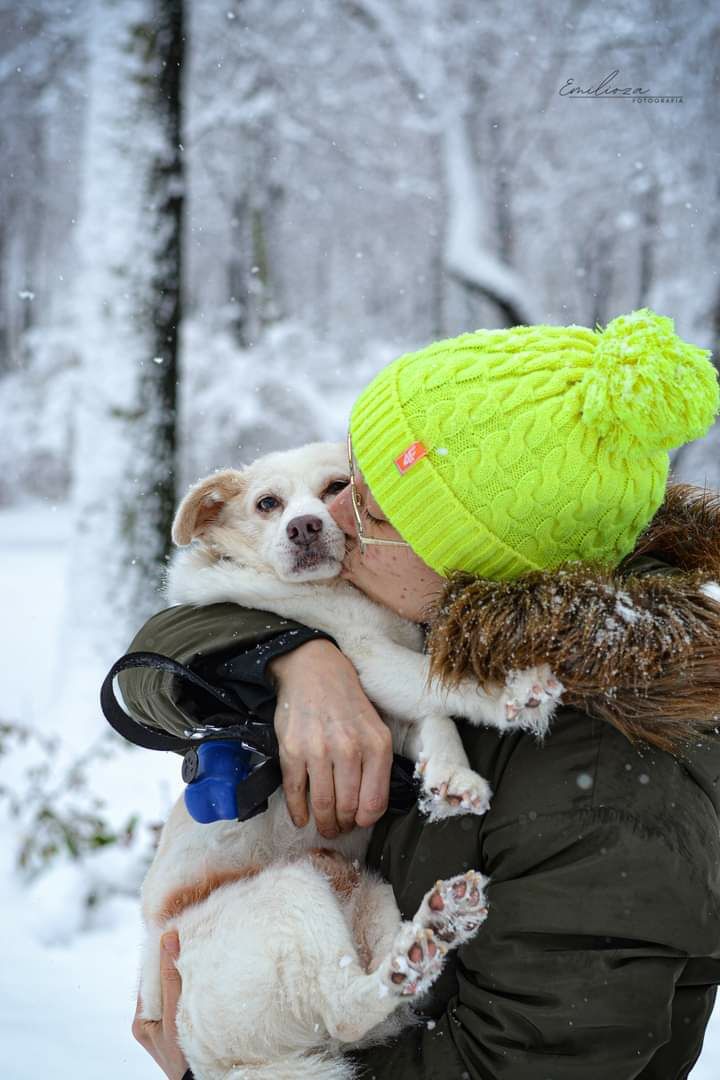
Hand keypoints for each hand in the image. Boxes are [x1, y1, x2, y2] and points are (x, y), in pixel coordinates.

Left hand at [132, 932, 188, 1079]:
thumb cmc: (184, 1058)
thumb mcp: (174, 1015)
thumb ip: (171, 978)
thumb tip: (168, 937)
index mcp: (141, 1020)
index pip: (146, 974)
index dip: (158, 951)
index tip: (172, 927)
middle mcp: (150, 1021)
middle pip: (159, 979)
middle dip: (173, 958)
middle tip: (188, 933)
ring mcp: (166, 1024)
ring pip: (173, 987)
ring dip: (184, 969)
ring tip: (197, 947)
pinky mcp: (181, 1024)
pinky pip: (184, 996)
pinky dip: (192, 983)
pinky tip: (203, 971)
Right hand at [269, 639, 392, 836]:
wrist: (314, 671)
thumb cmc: (347, 703)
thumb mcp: (375, 728)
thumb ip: (377, 765)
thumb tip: (368, 808)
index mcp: (376, 746)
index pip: (374, 803)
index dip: (365, 821)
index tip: (358, 823)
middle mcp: (349, 749)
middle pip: (347, 808)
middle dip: (342, 826)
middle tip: (338, 829)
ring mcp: (318, 750)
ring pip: (323, 805)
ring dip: (323, 824)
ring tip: (323, 826)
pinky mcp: (292, 750)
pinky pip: (295, 792)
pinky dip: (298, 812)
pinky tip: (301, 818)